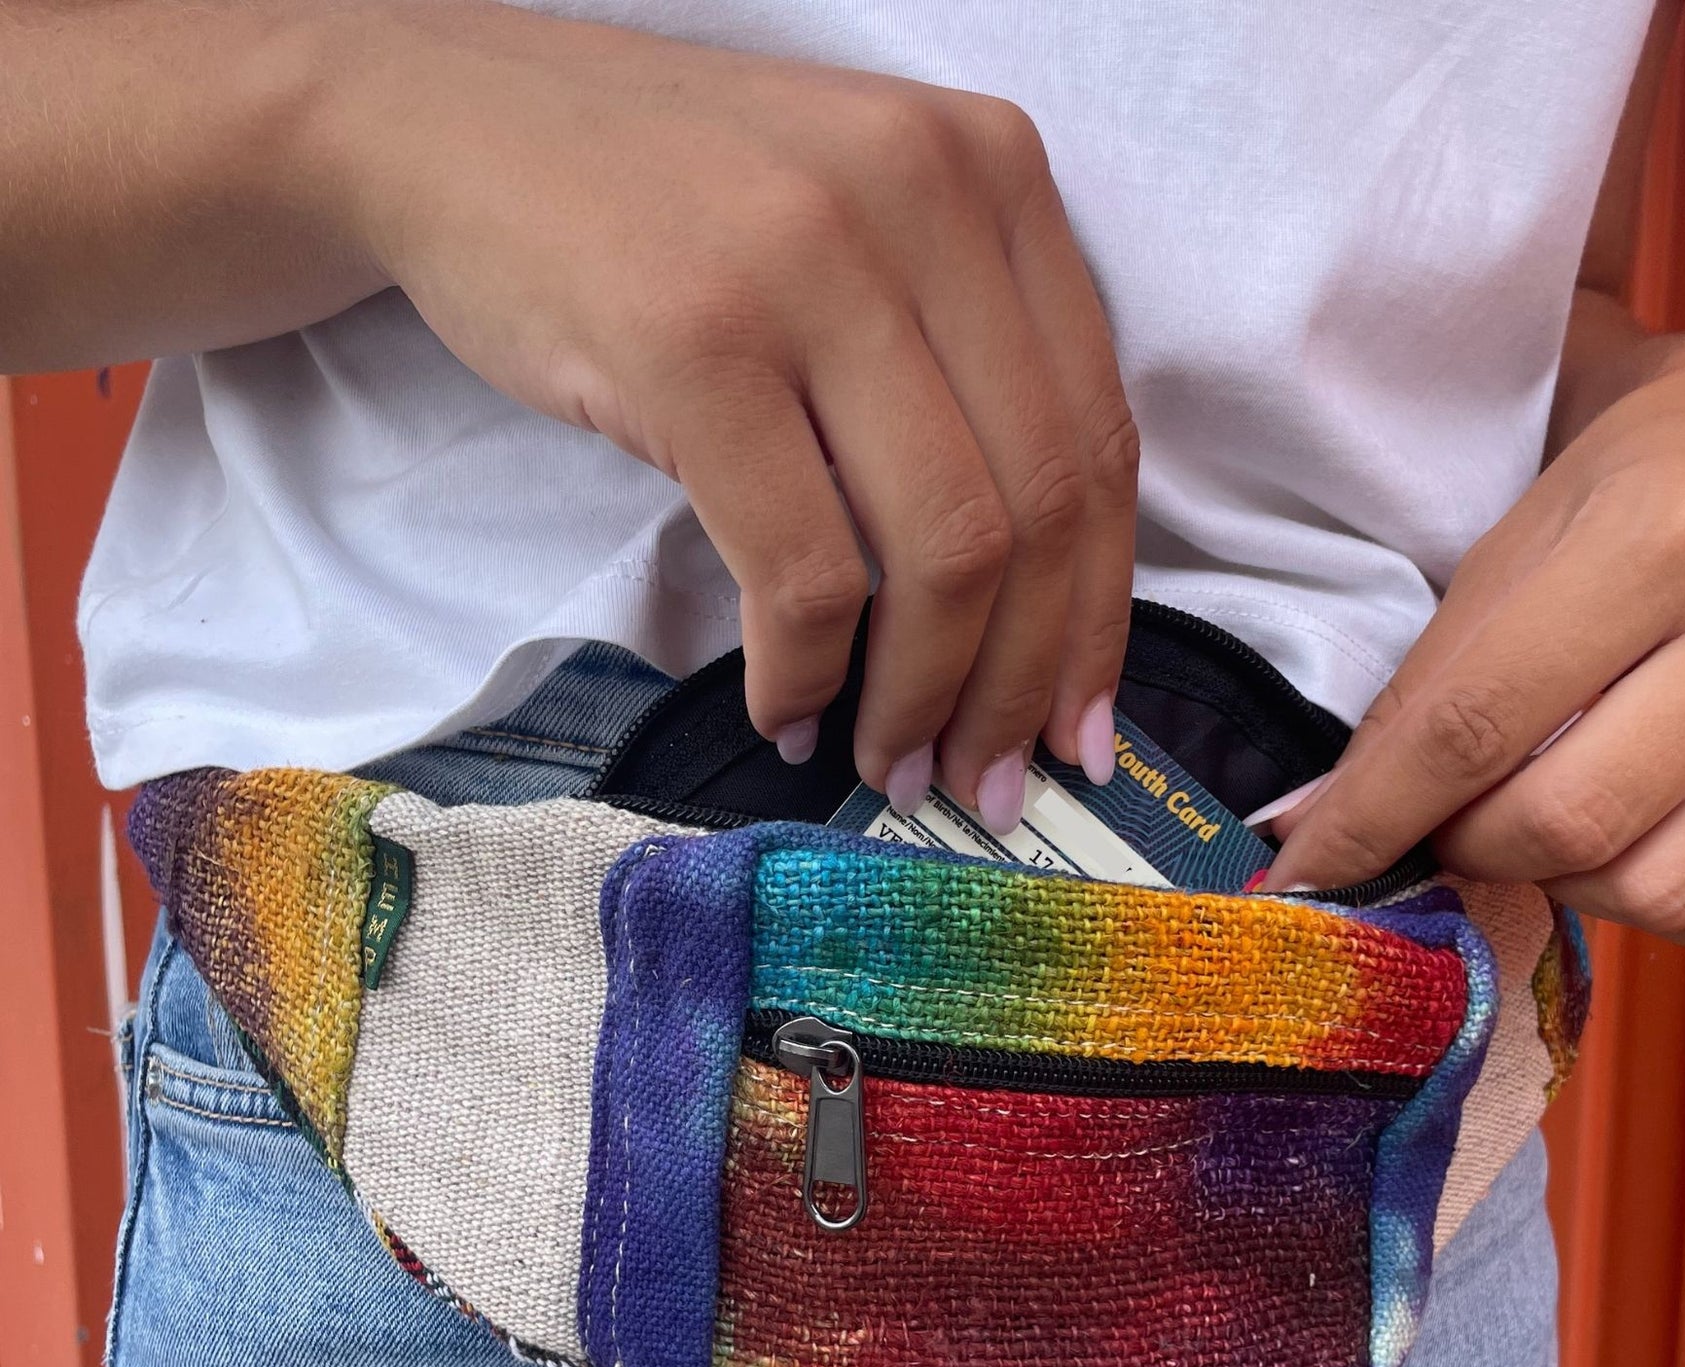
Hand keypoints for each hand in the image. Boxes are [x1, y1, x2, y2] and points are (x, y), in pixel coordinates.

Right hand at [346, 6, 1138, 822]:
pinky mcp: (693, 340)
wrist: (447, 125)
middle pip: (1039, 510)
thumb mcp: (855, 239)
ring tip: (894, 766)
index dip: (1099, 614)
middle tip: (989, 786)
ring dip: (922, 698)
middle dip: (1021, 686)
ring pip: (943, 551)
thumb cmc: (663, 214)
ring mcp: (809, 262)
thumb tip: (1025, 615)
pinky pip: (802, 568)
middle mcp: (926, 196)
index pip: (1099, 439)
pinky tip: (789, 711)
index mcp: (992, 173)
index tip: (1079, 728)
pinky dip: (807, 673)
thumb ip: (953, 372)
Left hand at [1260, 332, 1684, 953]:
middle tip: (1444, 824)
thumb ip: (1425, 687)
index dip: (1370, 816)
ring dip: (1565, 885)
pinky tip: (1637, 847)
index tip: (1305, 868)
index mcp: (1672, 526)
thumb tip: (1318, 830)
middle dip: (1469, 848)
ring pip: (1664, 887)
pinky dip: (1670, 912)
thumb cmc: (1624, 480)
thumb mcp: (1508, 542)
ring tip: (1540, 827)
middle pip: (1570, 821)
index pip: (1474, 726)